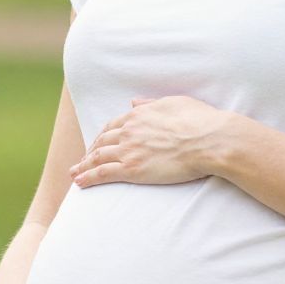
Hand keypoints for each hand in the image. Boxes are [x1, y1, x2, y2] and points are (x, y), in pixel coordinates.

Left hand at [70, 96, 234, 187]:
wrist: (209, 140)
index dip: (102, 136)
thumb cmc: (200, 120)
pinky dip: (88, 177)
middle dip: (89, 151)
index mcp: (139, 114)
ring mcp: (129, 149)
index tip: (98, 143)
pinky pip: (102, 173)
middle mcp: (130, 130)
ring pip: (98, 157)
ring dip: (83, 166)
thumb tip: (134, 100)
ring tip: (75, 173)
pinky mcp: (132, 169)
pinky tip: (80, 183)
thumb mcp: (174, 102)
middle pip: (102, 141)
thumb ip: (151, 103)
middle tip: (82, 161)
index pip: (113, 126)